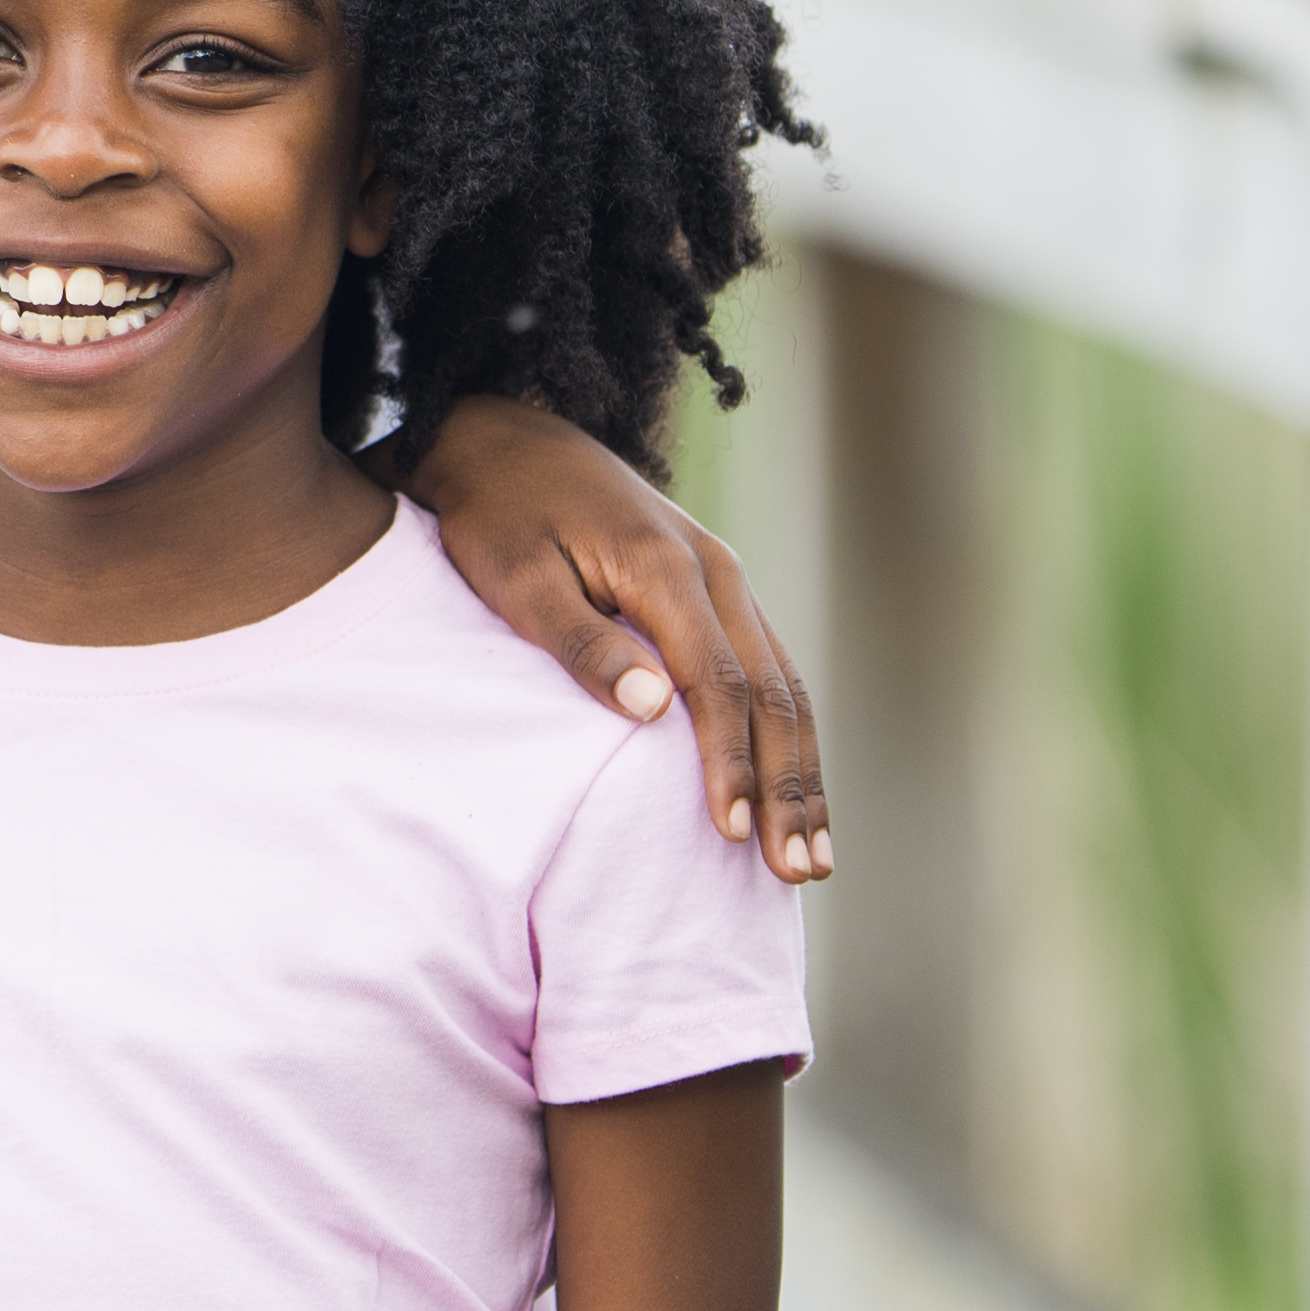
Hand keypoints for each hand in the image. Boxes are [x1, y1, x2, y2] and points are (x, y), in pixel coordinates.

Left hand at [413, 397, 830, 882]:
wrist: (503, 438)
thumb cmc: (497, 513)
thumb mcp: (516, 576)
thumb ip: (582, 643)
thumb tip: (653, 712)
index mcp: (667, 568)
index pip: (715, 684)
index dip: (727, 764)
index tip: (728, 833)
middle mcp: (716, 571)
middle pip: (772, 693)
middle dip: (789, 788)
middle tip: (798, 872)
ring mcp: (725, 577)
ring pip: (785, 685)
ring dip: (803, 773)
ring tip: (813, 855)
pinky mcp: (717, 590)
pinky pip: (770, 669)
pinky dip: (788, 735)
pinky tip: (794, 790)